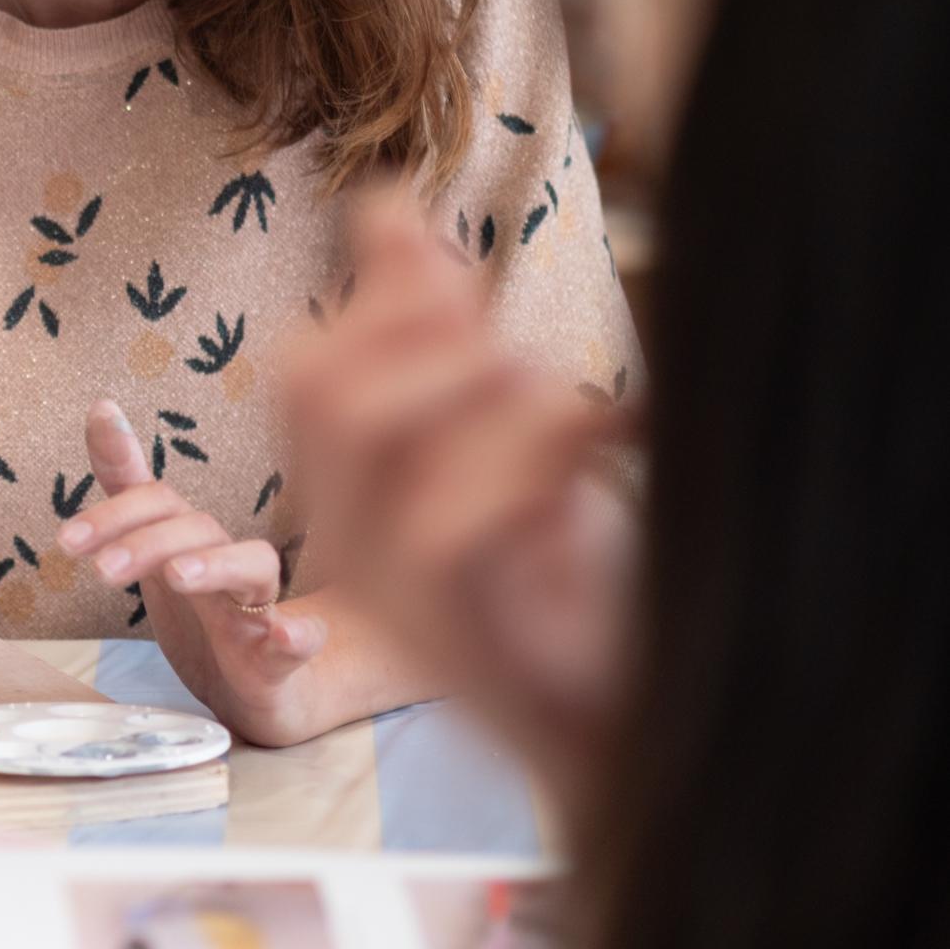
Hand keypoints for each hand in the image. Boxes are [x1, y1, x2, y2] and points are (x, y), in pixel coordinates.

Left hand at [58, 398, 328, 744]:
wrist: (264, 687)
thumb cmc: (205, 611)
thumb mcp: (155, 548)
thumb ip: (128, 484)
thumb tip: (102, 407)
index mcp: (193, 540)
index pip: (158, 503)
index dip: (113, 515)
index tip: (66, 540)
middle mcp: (227, 563)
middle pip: (196, 528)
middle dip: (145, 542)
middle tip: (100, 571)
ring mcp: (258, 608)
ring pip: (253, 568)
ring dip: (215, 565)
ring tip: (177, 576)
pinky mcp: (281, 660)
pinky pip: (301, 641)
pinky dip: (299, 635)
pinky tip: (287, 634)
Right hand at [283, 190, 630, 789]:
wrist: (641, 743)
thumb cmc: (576, 590)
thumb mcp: (507, 442)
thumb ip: (436, 334)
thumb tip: (382, 205)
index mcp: (358, 507)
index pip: (308, 374)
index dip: (382, 301)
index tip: (471, 282)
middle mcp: (359, 553)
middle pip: (320, 392)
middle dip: (428, 331)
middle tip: (527, 353)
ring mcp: (401, 601)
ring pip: (385, 441)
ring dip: (499, 391)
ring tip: (587, 414)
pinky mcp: (468, 640)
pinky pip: (451, 528)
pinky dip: (537, 462)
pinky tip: (610, 451)